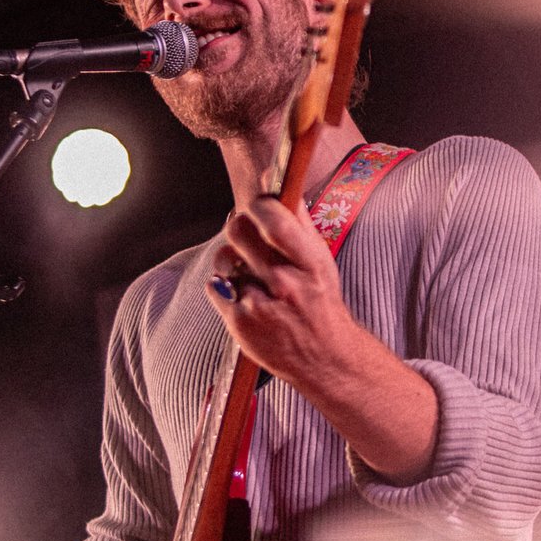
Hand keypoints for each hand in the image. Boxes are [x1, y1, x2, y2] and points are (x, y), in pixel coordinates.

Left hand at [206, 195, 354, 385]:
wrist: (324, 358)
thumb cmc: (321, 303)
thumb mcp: (321, 261)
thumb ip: (298, 221)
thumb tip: (278, 182)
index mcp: (310, 263)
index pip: (275, 221)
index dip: (259, 205)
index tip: (258, 204)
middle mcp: (286, 283)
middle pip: (238, 232)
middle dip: (238, 227)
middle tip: (247, 235)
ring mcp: (260, 304)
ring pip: (223, 258)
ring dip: (230, 260)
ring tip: (248, 272)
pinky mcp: (240, 323)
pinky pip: (215, 286)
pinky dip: (224, 286)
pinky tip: (243, 295)